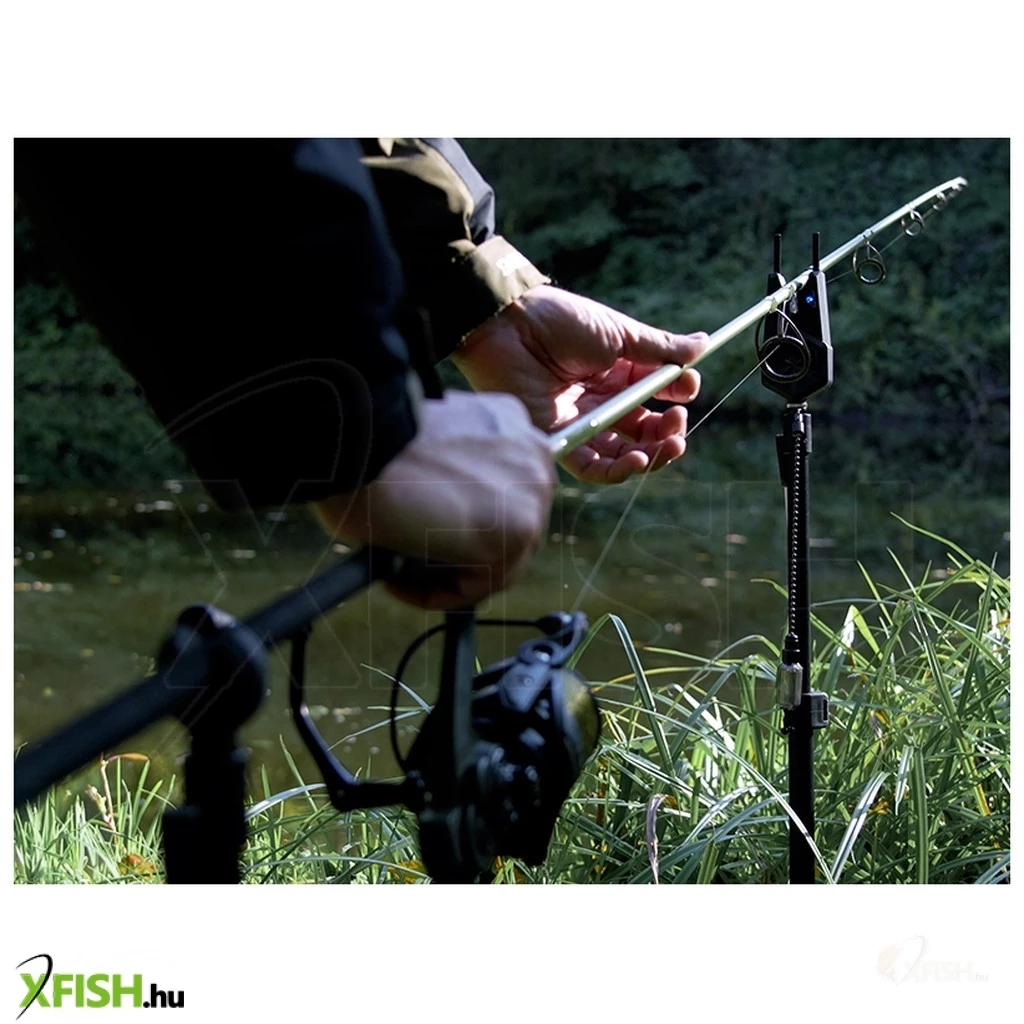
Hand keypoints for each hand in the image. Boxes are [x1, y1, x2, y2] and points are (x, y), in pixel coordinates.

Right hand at [313, 391, 555, 609]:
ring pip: (501, 558)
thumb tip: (436, 515)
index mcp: (508, 422)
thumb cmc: (369, 441)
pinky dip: (441, 593)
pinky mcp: (518, 529)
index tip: (426, 533)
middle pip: (511, 525)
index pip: (503, 491)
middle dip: (466, 549)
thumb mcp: (424, 444)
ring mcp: (531, 491)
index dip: (464, 521)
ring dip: (450, 574)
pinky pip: (482, 583)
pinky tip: (398, 584)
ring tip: (401, 576)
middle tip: (416, 560)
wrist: (358, 441)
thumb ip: (449, 474)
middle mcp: (530, 453)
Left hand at [453, 285, 707, 482]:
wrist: (511, 327)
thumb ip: (660, 348)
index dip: (676, 397)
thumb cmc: (562, 322)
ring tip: (667, 445)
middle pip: (642, 430)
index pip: (655, 395)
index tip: (688, 388)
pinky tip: (637, 459)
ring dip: (651, 455)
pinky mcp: (559, 440)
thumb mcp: (619, 333)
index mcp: (616, 372)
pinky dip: (617, 470)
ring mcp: (581, 422)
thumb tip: (704, 344)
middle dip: (668, 432)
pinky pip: (591, 467)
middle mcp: (600, 401)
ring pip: (622, 453)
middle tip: (678, 422)